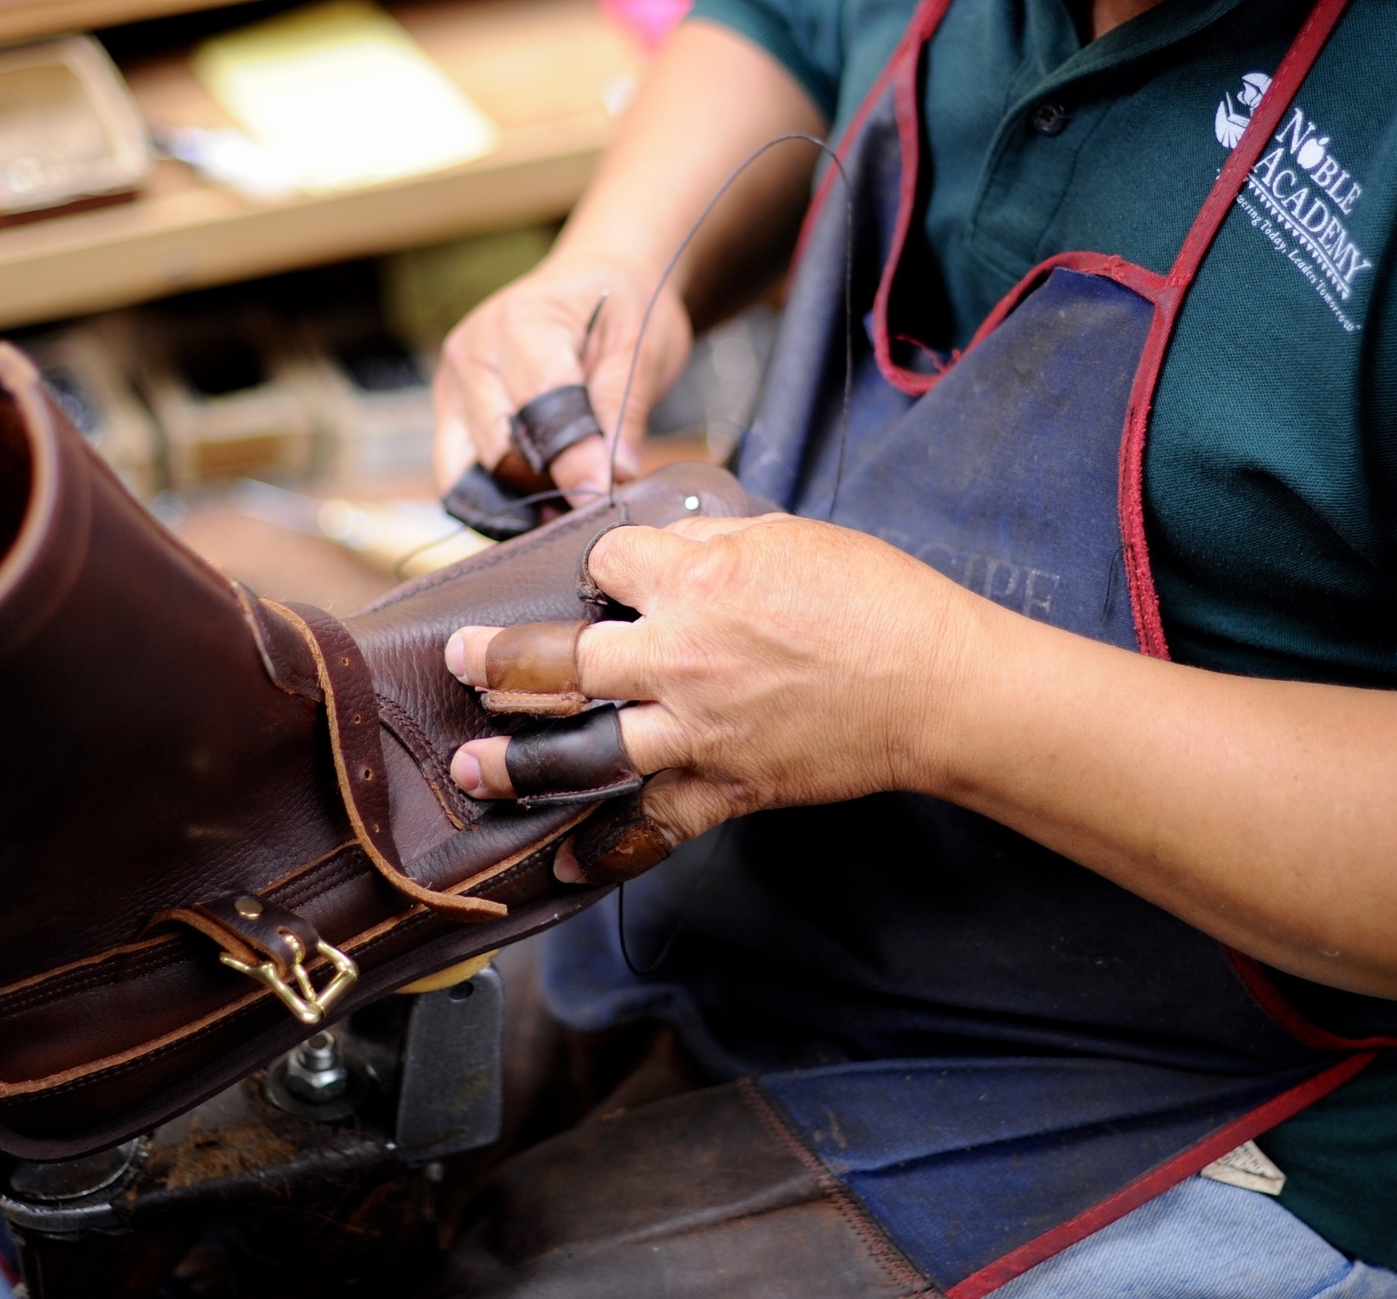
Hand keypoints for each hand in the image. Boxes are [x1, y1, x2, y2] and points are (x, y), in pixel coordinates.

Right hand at [433, 256, 692, 497]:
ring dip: (514, 497)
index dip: (573, 465)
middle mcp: (471, 352)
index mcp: (520, 325)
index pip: (537, 416)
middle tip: (590, 503)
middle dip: (544, 487)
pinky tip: (537, 493)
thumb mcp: (643, 350)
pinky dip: (495, 491)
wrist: (598, 277)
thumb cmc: (624, 306)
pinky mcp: (449, 406)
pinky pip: (458, 469)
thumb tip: (603, 482)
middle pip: (496, 453)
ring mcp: (451, 380)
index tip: (605, 494)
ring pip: (466, 472)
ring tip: (564, 502)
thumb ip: (620, 414)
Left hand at [443, 514, 982, 879]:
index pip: (605, 566)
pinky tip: (567, 859)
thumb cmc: (875, 600)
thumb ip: (707, 540)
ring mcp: (697, 731)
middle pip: (560, 662)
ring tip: (471, 766)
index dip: (599, 568)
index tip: (604, 579)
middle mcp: (681, 658)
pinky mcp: (726, 787)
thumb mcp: (785, 537)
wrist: (937, 686)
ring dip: (518, 761)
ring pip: (583, 752)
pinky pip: (653, 823)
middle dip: (498, 662)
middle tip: (460, 662)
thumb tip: (656, 541)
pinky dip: (609, 846)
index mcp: (696, 581)